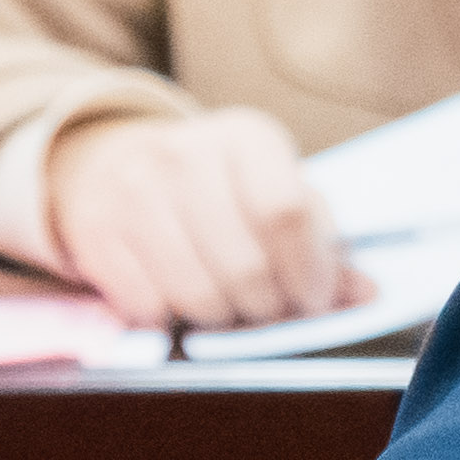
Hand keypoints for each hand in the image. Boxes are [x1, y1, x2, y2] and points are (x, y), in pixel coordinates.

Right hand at [41, 108, 350, 329]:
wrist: (116, 164)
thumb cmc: (219, 191)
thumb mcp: (275, 195)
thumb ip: (324, 247)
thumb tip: (364, 296)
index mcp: (245, 137)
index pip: (286, 212)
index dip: (308, 272)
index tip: (312, 299)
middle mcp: (184, 153)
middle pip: (245, 265)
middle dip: (267, 308)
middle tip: (269, 312)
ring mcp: (132, 189)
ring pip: (196, 294)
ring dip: (221, 320)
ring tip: (226, 307)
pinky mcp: (95, 229)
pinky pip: (147, 306)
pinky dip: (170, 321)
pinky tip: (178, 300)